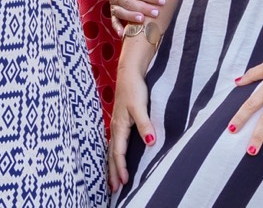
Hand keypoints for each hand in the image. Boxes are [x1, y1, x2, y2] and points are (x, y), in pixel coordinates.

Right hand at [108, 0, 166, 30]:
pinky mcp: (113, 13)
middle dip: (143, 8)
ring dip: (131, 17)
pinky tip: (123, 34)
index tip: (162, 0)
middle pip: (128, 2)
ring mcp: (113, 5)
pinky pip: (114, 21)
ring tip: (143, 20)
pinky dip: (117, 27)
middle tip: (156, 12)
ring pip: (121, 12)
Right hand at [108, 68, 155, 191]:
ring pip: (112, 150)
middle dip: (112, 172)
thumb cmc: (134, 88)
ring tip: (113, 180)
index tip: (124, 183)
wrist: (129, 72)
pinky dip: (115, 155)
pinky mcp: (120, 121)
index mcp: (119, 126)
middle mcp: (115, 128)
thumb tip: (150, 142)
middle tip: (113, 190)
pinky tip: (117, 159)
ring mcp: (116, 125)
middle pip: (112, 155)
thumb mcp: (140, 106)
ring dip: (113, 166)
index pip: (118, 153)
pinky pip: (115, 144)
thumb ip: (145, 124)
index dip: (121, 168)